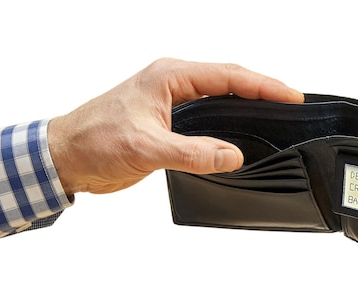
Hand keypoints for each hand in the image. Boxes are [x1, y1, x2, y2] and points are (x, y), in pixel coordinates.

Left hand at [47, 58, 303, 194]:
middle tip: (291, 102)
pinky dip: (229, 123)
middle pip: (229, 81)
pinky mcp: (169, 123)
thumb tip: (232, 155)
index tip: (291, 96)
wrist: (65, 157)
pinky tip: (241, 133)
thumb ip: (192, 153)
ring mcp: (172, 102)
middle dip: (262, 90)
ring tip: (275, 113)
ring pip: (220, 98)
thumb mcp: (146, 147)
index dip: (264, 86)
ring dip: (247, 104)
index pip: (228, 76)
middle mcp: (173, 84)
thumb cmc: (93, 140)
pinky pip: (208, 118)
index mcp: (169, 77)